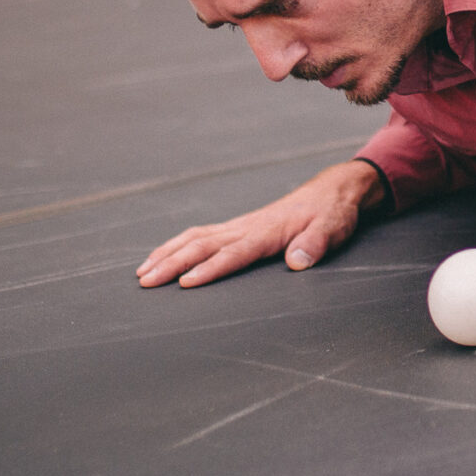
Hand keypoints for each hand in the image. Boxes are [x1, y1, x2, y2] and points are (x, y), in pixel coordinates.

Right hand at [136, 161, 377, 287]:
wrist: (331, 192)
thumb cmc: (332, 214)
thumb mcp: (332, 229)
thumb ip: (315, 244)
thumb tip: (297, 262)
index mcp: (266, 231)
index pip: (233, 253)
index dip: (209, 269)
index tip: (185, 283)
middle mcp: (246, 227)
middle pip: (202, 245)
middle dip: (172, 264)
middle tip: (146, 282)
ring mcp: (239, 226)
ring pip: (194, 238)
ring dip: (167, 254)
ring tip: (143, 272)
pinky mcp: (238, 227)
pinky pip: (200, 235)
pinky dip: (176, 245)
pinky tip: (162, 256)